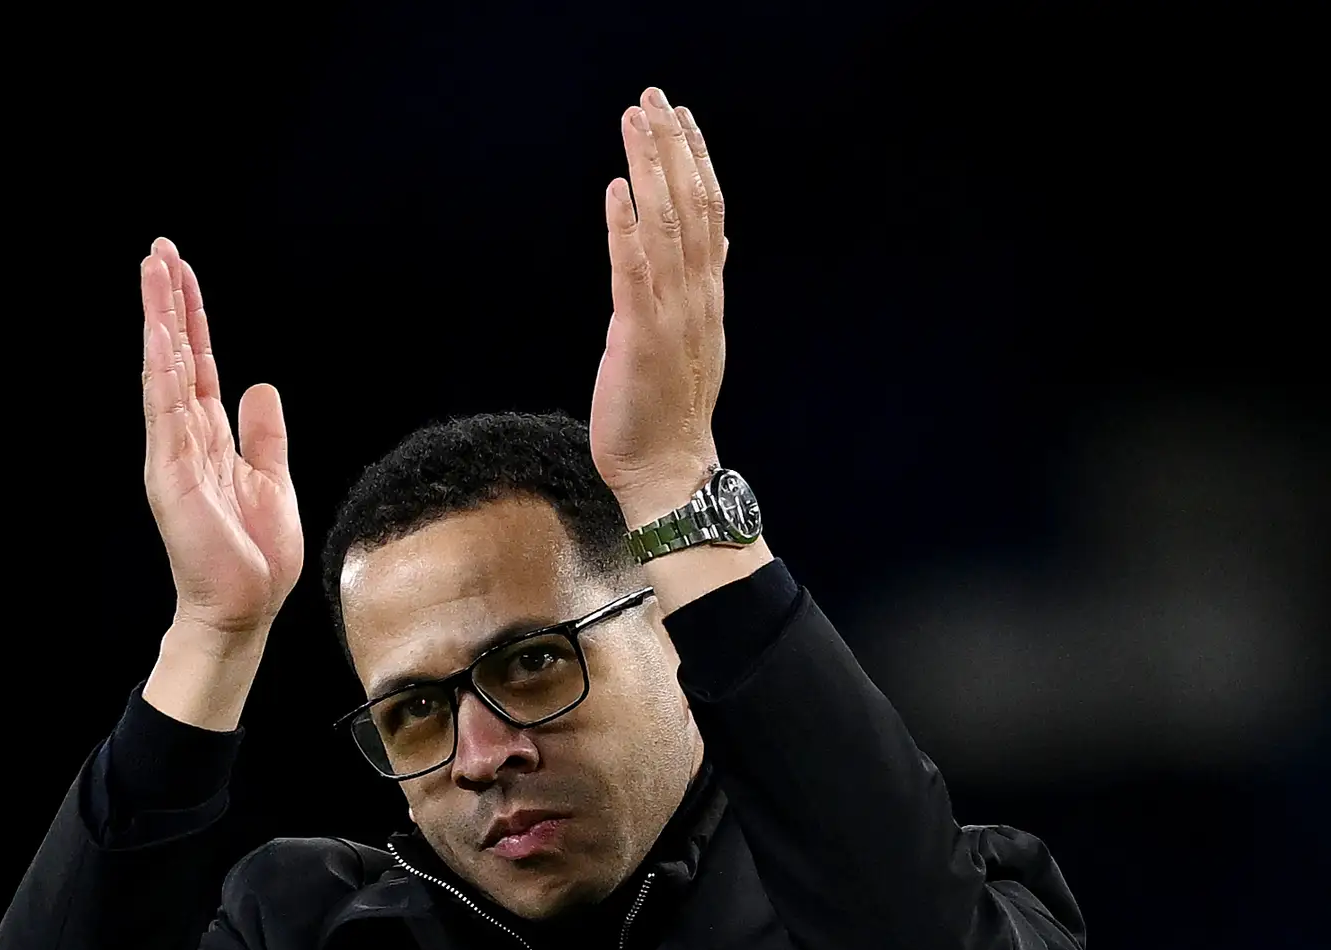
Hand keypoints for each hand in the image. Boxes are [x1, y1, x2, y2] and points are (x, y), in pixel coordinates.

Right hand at [137, 239, 298, 725]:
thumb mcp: (271, 479)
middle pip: (174, 354)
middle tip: (160, 249)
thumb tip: (261, 387)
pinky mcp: (171, 471)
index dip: (192, 318)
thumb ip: (263, 433)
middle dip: (168, 301)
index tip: (182, 272)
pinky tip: (159, 328)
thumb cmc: (254, 556)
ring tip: (154, 267)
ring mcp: (173, 451)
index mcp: (209, 437)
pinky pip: (164, 406)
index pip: (197, 364)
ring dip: (159, 317)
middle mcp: (184, 437)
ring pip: (163, 369)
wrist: (243, 609)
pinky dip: (161, 364)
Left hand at [592, 90, 729, 527]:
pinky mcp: (640, 336)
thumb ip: (697, 289)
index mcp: (706, 296)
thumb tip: (712, 244)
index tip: (681, 117)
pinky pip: (635, 272)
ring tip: (636, 121)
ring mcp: (671, 314)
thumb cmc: (669, 412)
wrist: (669, 472)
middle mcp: (696, 297)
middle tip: (652, 98)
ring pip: (667, 225)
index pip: (708, 212)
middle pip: (691, 205)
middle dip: (671, 146)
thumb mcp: (690, 340)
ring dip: (651, 168)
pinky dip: (627, 228)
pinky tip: (618, 189)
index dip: (696, 160)